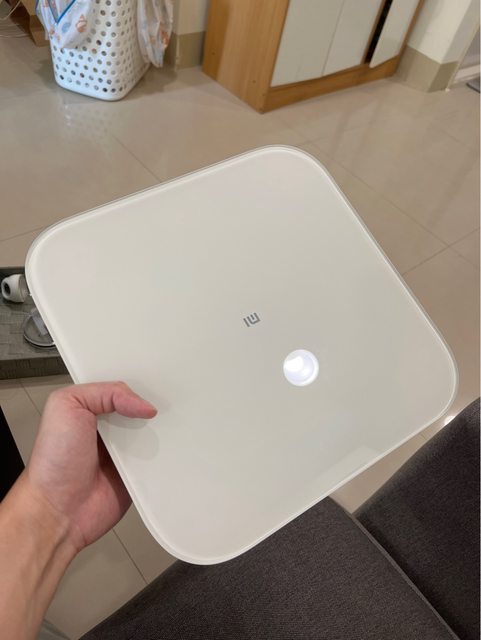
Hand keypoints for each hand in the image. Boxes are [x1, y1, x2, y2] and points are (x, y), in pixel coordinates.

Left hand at [25, 382, 156, 551]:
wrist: (59, 510)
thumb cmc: (53, 463)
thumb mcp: (66, 406)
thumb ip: (103, 392)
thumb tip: (140, 403)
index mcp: (91, 409)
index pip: (119, 387)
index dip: (135, 383)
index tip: (150, 382)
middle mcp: (109, 429)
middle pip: (141, 409)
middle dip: (151, 406)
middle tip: (160, 404)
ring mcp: (125, 451)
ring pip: (154, 433)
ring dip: (159, 431)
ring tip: (162, 427)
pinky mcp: (138, 473)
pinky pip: (159, 459)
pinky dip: (164, 455)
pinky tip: (164, 449)